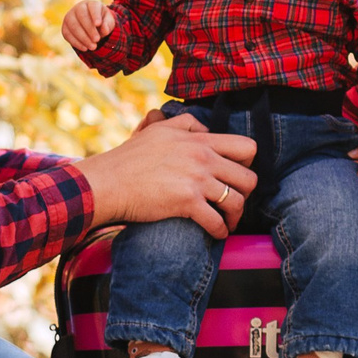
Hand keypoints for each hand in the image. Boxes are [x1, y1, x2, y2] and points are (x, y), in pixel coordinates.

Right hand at [62, 0, 117, 52]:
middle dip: (89, 29)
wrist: (93, 27)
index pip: (92, 7)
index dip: (95, 15)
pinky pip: (67, 34)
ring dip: (83, 38)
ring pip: (73, 26)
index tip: (98, 24)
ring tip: (93, 47)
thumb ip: (108, 24)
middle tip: (97, 40)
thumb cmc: (102, 22)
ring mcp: (69, 16)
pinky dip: (76, 42)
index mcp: (91, 4)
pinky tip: (85, 48)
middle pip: (82, 16)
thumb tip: (104, 29)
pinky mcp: (65, 27)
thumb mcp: (109, 22)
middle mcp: (78, 8)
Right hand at [82, 113, 258, 238]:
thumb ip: (186, 124)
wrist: (108, 182)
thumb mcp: (158, 129)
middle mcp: (203, 157)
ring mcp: (196, 179)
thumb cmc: (129, 158)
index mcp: (199, 140)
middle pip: (249, 178)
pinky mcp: (187, 202)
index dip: (248, 164)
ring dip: (235, 216)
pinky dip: (220, 231)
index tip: (236, 175)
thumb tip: (204, 128)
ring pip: (237, 201)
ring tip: (227, 222)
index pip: (246, 147)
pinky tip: (216, 233)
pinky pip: (217, 222)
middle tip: (234, 201)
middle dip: (245, 193)